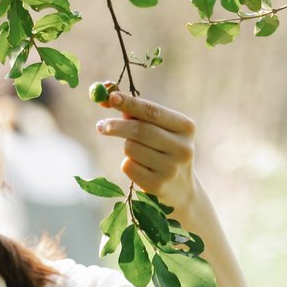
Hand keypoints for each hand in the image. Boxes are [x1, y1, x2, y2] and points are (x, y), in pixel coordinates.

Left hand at [96, 91, 197, 209]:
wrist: (181, 189)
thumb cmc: (163, 150)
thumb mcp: (159, 129)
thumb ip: (135, 113)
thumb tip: (106, 97)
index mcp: (186, 127)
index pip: (152, 111)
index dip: (129, 103)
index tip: (111, 97)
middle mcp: (183, 148)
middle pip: (139, 130)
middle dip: (116, 126)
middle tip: (100, 125)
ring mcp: (171, 168)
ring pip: (131, 148)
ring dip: (126, 148)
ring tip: (137, 153)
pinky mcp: (158, 186)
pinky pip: (129, 166)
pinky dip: (128, 164)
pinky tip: (140, 169)